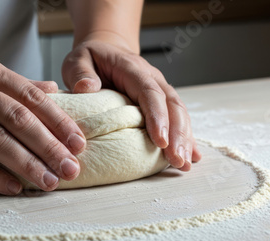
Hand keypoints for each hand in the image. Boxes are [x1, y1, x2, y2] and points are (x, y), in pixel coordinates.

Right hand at [0, 38, 86, 194]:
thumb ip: (11, 80)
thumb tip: (51, 90)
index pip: (30, 97)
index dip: (58, 122)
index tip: (77, 143)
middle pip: (18, 120)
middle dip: (49, 147)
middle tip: (70, 169)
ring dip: (25, 164)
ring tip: (47, 182)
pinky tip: (11, 186)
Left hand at [62, 32, 201, 170]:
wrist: (106, 48)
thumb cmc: (91, 58)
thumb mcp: (77, 60)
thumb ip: (80, 72)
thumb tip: (86, 88)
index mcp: (132, 69)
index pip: (149, 92)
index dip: (157, 116)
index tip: (160, 141)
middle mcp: (152, 78)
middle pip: (171, 105)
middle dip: (177, 134)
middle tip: (177, 160)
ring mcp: (160, 89)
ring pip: (179, 113)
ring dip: (184, 138)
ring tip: (184, 164)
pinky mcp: (161, 101)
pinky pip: (177, 118)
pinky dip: (185, 137)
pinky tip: (191, 156)